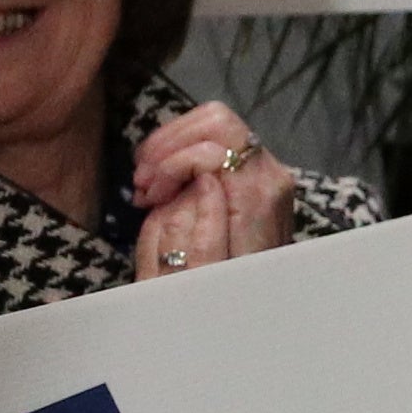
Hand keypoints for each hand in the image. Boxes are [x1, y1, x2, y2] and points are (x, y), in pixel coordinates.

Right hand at [128, 101, 300, 276]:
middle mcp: (268, 169)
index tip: (149, 190)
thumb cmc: (231, 278)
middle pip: (214, 119)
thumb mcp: (211, 253)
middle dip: (168, 144)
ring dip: (170, 147)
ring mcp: (264, 167)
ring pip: (212, 124)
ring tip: (147, 181)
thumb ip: (203, 208)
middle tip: (143, 181)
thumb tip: (198, 174)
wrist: (264, 293)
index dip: (174, 156)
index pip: (216, 135)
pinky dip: (179, 154)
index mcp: (259, 187)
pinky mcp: (251, 171)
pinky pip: (213, 142)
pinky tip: (161, 180)